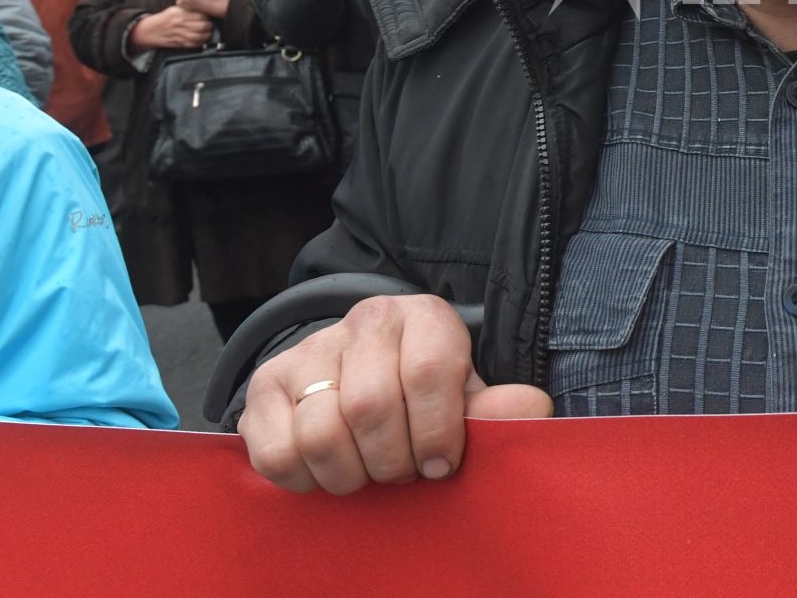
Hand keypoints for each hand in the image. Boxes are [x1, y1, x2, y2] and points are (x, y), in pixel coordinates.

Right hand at [129, 5, 212, 51]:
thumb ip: (188, 9)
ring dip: (207, 35)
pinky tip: (203, 39)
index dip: (207, 16)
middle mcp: (180, 24)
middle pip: (202, 26)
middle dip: (209, 26)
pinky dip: (201, 42)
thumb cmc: (165, 19)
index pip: (200, 14)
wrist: (150, 31)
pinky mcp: (179, 43)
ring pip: (199, 36)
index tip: (209, 16)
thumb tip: (204, 9)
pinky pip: (194, 44)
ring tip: (208, 32)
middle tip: (210, 25)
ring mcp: (179, 34)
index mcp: (179, 13)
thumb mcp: (175, 9)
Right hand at [241, 295, 553, 494]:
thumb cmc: (428, 395)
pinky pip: (276, 452)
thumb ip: (498, 408)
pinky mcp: (265, 383)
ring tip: (368, 471)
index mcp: (423, 316)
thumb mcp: (468, 397)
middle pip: (371, 408)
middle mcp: (364, 320)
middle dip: (393, 461)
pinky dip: (305, 480)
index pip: (428, 372)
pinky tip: (329, 470)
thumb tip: (531, 407)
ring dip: (350, 475)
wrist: (365, 374)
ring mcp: (309, 349)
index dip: (437, 432)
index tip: (442, 464)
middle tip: (403, 472)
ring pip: (321, 434)